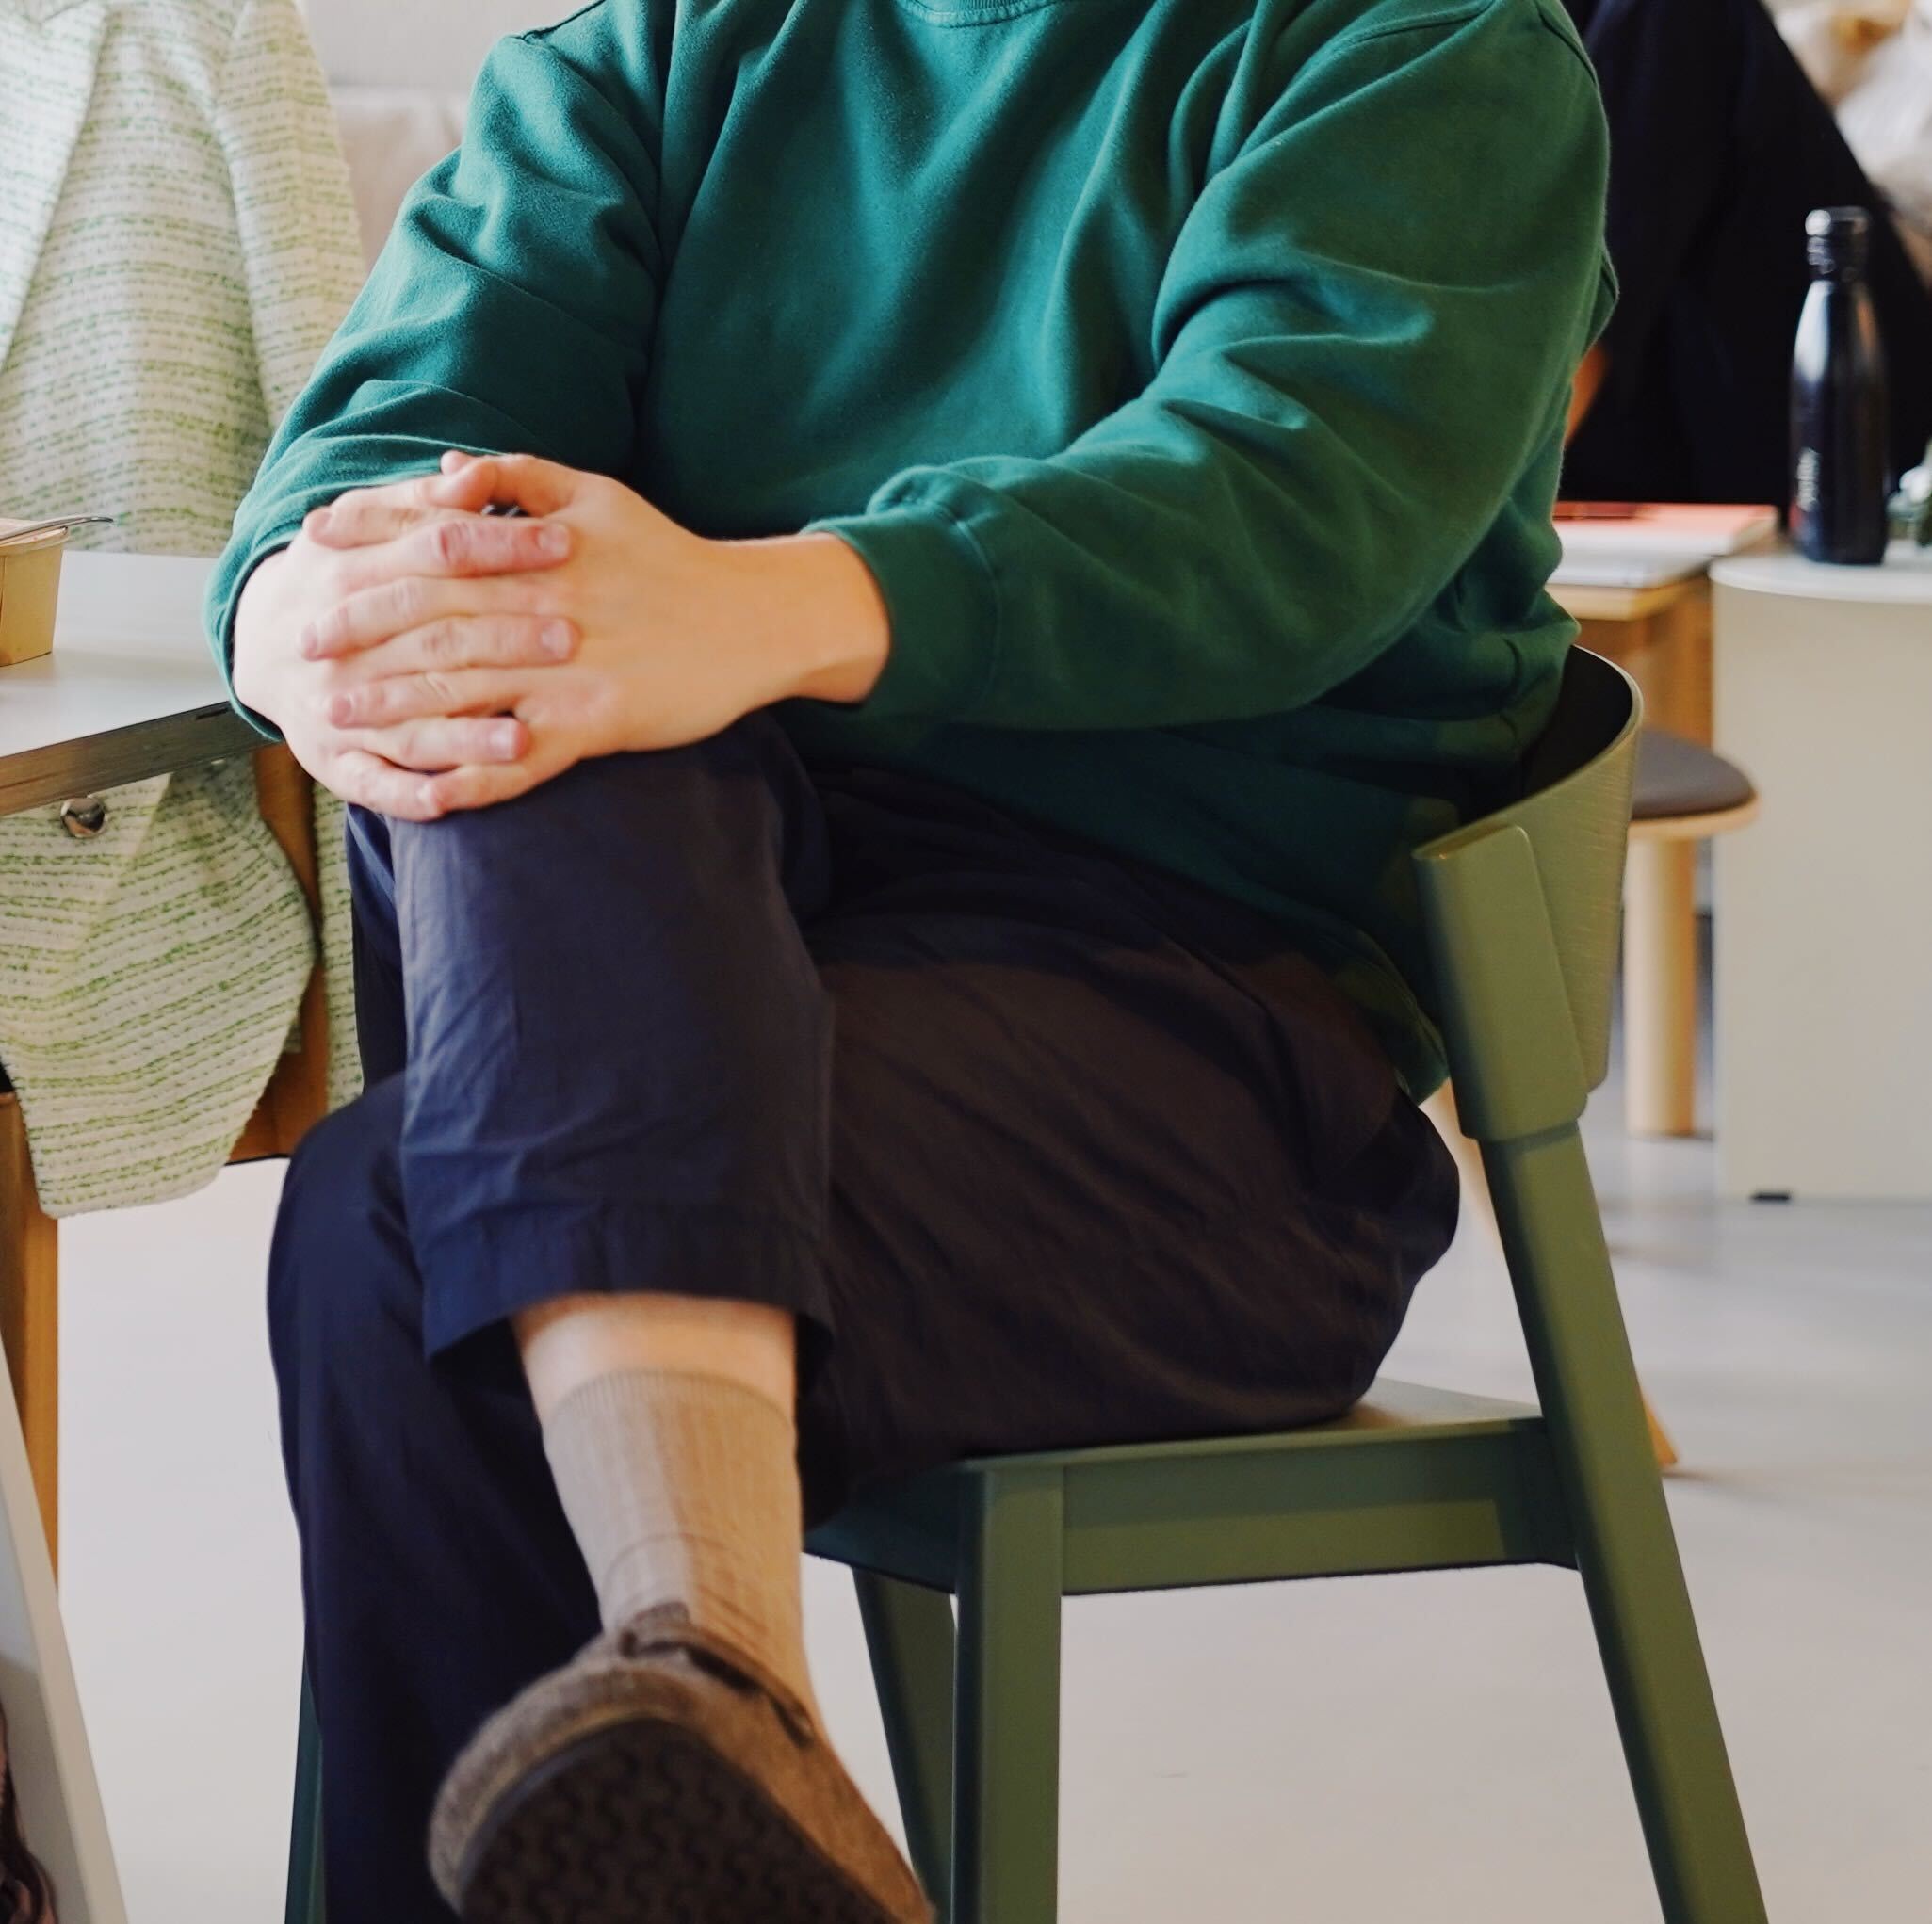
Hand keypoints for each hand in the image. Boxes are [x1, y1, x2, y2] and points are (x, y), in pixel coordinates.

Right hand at [231, 461, 578, 818]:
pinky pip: (376, 783)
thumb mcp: (369, 531)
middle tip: (571, 637)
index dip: (501, 544)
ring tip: (522, 740)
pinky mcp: (337, 762)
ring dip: (464, 735)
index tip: (567, 541)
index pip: (436, 552)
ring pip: (407, 723)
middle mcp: (342, 641)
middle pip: (431, 637)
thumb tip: (474, 473)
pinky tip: (453, 802)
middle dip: (501, 637)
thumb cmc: (345, 576)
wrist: (270, 644)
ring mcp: (337, 708)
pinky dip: (411, 794)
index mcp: (352, 570)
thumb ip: (422, 507)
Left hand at [299, 452, 891, 812]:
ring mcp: (566, 669)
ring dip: (393, 709)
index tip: (311, 551)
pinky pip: (521, 757)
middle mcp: (543, 604)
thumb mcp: (601, 496)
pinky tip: (429, 792)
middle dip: (359, 635)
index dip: (366, 545)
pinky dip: (473, 776)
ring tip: (338, 720)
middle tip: (301, 650)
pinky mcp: (596, 722)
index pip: (431, 541)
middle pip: (431, 619)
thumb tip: (447, 469)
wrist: (755, 619)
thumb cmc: (672, 558)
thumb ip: (522, 476)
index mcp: (538, 547)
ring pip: (462, 690)